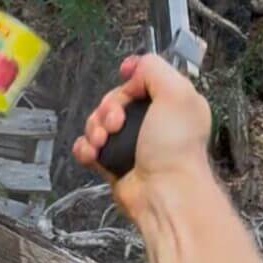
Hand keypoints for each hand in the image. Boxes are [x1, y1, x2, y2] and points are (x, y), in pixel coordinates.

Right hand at [72, 54, 212, 224]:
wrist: (162, 193)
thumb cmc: (175, 147)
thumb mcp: (177, 92)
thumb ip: (155, 68)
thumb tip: (134, 70)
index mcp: (172, 102)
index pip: (144, 78)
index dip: (131, 76)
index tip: (125, 77)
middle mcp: (153, 121)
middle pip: (115, 99)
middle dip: (109, 107)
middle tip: (116, 122)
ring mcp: (131, 143)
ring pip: (98, 122)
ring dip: (94, 128)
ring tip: (103, 141)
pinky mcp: (113, 162)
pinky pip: (88, 146)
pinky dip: (86, 148)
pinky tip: (93, 153)